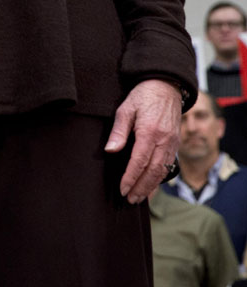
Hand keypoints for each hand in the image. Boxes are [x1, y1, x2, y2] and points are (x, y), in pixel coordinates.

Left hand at [104, 79, 181, 203]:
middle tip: (129, 199)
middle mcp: (163, 140)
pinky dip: (160, 177)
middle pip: (153, 171)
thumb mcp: (125, 109)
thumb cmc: (142, 97)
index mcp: (149, 132)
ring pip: (163, 170)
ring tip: (139, 196)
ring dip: (151, 186)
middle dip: (141, 188)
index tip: (122, 189)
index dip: (130, 178)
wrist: (165, 86)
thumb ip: (118, 132)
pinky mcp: (175, 143)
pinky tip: (151, 184)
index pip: (139, 162)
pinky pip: (169, 164)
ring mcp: (172, 142)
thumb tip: (110, 151)